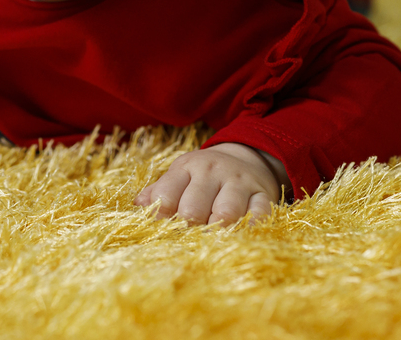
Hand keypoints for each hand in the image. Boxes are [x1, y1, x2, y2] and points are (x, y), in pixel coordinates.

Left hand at [134, 142, 288, 225]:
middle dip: (187, 230)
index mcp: (187, 167)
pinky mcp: (263, 193)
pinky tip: (239, 235)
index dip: (160, 219)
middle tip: (186, 240)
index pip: (166, 195)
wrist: (246, 156)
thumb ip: (159, 191)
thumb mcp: (180, 174)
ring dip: (215, 233)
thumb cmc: (204, 175)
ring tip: (210, 242)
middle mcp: (212, 171)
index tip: (161, 232)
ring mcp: (239, 182)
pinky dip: (249, 229)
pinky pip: (259, 215)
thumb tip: (137, 206)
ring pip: (225, 214)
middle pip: (193, 209)